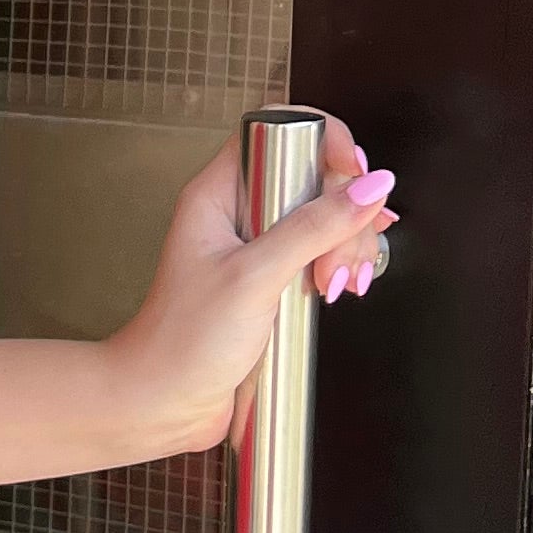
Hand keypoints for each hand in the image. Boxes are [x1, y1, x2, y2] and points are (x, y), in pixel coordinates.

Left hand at [104, 119, 400, 459]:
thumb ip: (312, 228)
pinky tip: (344, 288)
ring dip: (346, 247)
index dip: (322, 139)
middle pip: (312, 177)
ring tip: (337, 286)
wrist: (163, 403)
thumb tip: (369, 187)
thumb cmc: (183, 341)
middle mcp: (237, 213)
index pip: (275, 129)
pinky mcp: (272, 280)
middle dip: (343, 212)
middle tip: (337, 259)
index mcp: (217, 194)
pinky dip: (339, 266)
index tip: (353, 171)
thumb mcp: (254, 277)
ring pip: (324, 219)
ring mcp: (256, 247)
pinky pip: (319, 254)